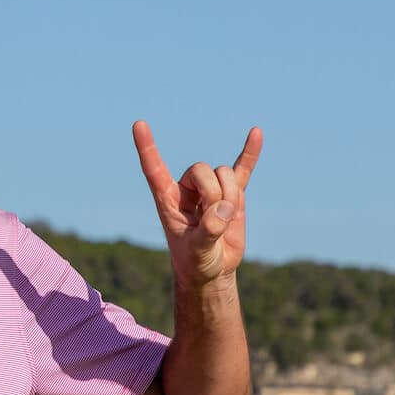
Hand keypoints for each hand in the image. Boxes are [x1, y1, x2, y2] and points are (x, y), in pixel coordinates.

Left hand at [132, 120, 262, 287]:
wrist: (213, 270)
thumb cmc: (196, 261)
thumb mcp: (197, 251)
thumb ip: (208, 231)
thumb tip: (224, 209)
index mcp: (167, 198)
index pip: (153, 168)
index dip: (146, 147)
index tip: (139, 124)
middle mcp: (187, 188)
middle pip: (202, 169)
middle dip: (214, 193)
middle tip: (214, 219)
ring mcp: (211, 189)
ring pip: (224, 174)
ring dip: (231, 195)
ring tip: (225, 219)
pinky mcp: (233, 194)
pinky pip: (243, 169)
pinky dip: (250, 153)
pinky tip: (256, 133)